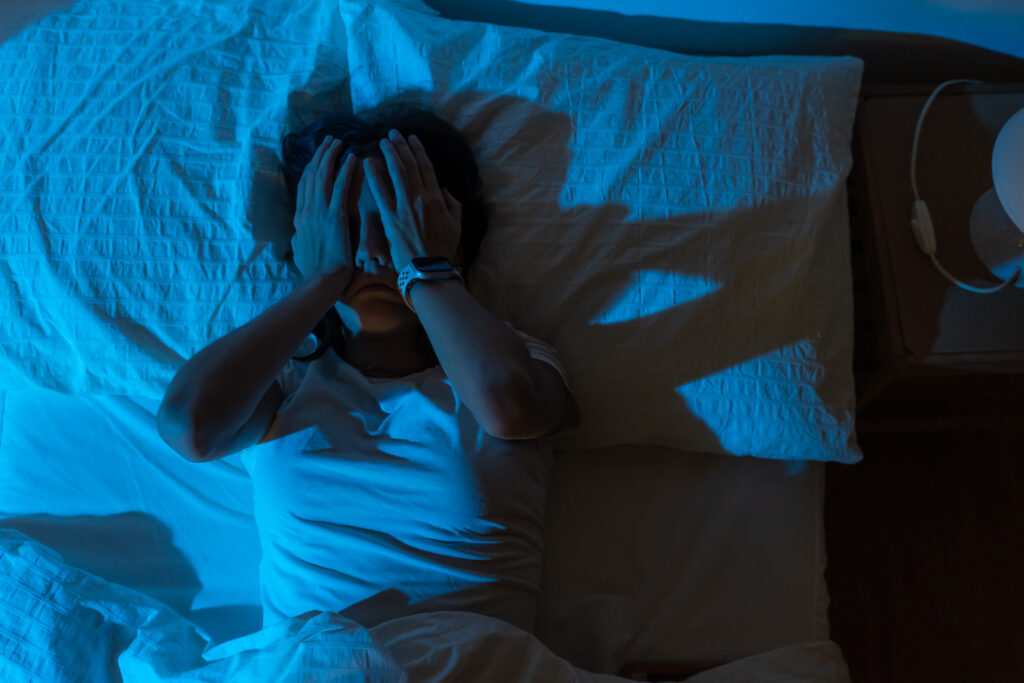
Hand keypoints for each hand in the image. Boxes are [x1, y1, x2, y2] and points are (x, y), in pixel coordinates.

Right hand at [291, 136, 356, 292]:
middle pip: (311, 175)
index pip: (304, 186)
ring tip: (338, 143)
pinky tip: (352, 158)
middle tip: (330, 140)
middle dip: (320, 155)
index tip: (318, 155)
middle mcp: (306, 211)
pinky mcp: (334, 218)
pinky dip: (345, 171)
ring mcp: (318, 213)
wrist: (321, 282)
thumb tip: (297, 234)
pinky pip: (339, 188)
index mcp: (299, 219)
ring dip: (330, 156)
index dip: (310, 168)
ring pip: (322, 177)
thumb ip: (300, 237)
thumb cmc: (315, 272)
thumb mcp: (300, 251)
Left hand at [363, 129, 461, 272]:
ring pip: (397, 174)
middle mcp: (421, 198)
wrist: (428, 269)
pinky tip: (367, 163)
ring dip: (389, 155)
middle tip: (393, 133)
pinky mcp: (391, 218)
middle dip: (402, 147)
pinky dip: (374, 176)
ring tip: (383, 141)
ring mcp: (405, 207)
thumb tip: (443, 188)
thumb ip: (452, 203)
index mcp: (437, 199)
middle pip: (410, 166)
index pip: (426, 168)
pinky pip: (381, 193)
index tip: (412, 138)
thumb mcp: (456, 225)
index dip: (418, 151)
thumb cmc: (443, 249)